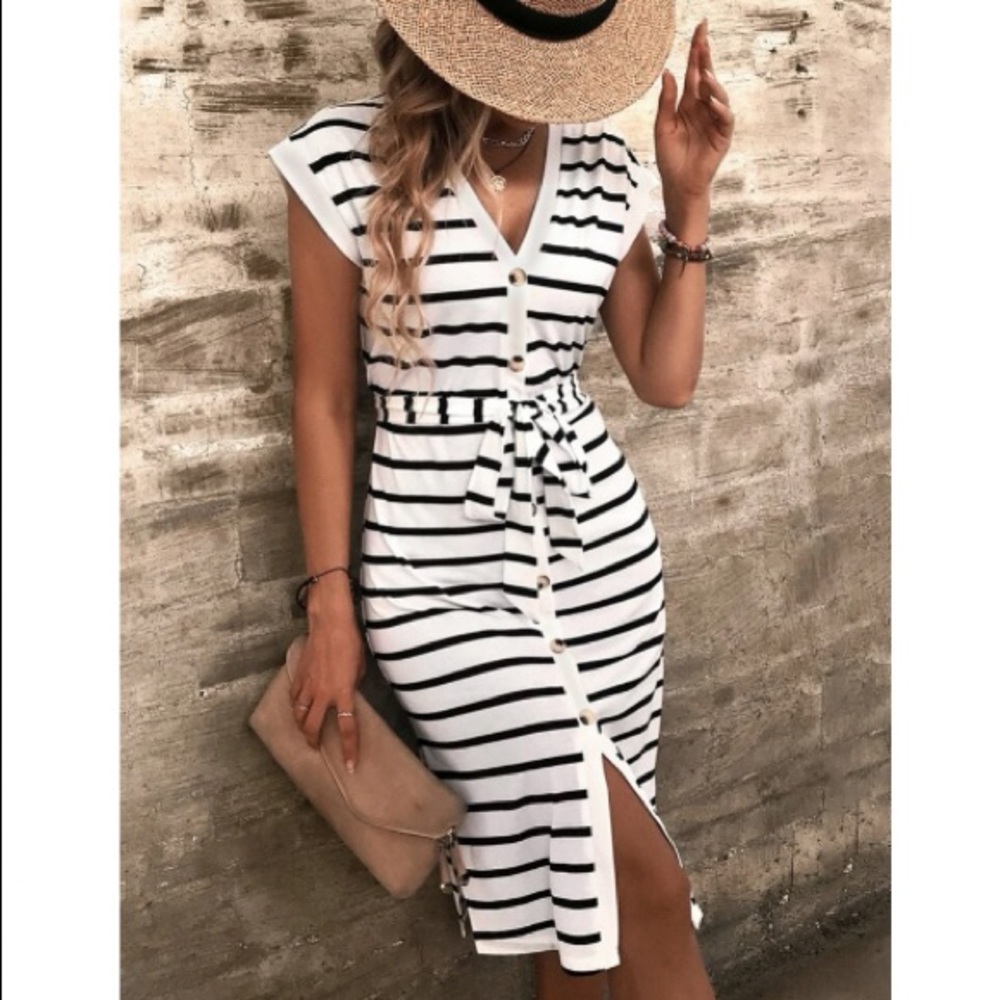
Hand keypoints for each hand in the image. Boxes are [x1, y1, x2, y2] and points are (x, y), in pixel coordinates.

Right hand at [290, 618, 366, 766]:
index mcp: (343, 692)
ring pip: (298, 715)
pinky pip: (294, 697)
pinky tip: (297, 708)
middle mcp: (323, 693)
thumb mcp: (359, 668)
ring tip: (305, 731)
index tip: (349, 765)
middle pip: (313, 727)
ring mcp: (308, 685)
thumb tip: (347, 695)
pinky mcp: (299, 676)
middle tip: (317, 748)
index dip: (349, 748)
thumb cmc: (350, 643)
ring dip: (301, 726)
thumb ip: (352, 686)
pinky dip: (295, 706)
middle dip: (314, 741)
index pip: (348, 727)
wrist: (330, 624)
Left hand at [655, 20, 734, 207]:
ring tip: (703, 74)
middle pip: (707, 77)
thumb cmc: (670, 158)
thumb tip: (668, 72)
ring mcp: (715, 120)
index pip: (693, 72)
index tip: (700, 29)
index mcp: (688, 103)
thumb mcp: (663, 127)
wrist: (678, 184)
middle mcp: (703, 108)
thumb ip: (666, 101)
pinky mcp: (723, 135)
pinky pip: (725, 117)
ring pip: (718, 95)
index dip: (696, 51)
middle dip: (706, 57)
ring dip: (712, 83)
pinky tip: (711, 100)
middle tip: (704, 36)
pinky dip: (719, 107)